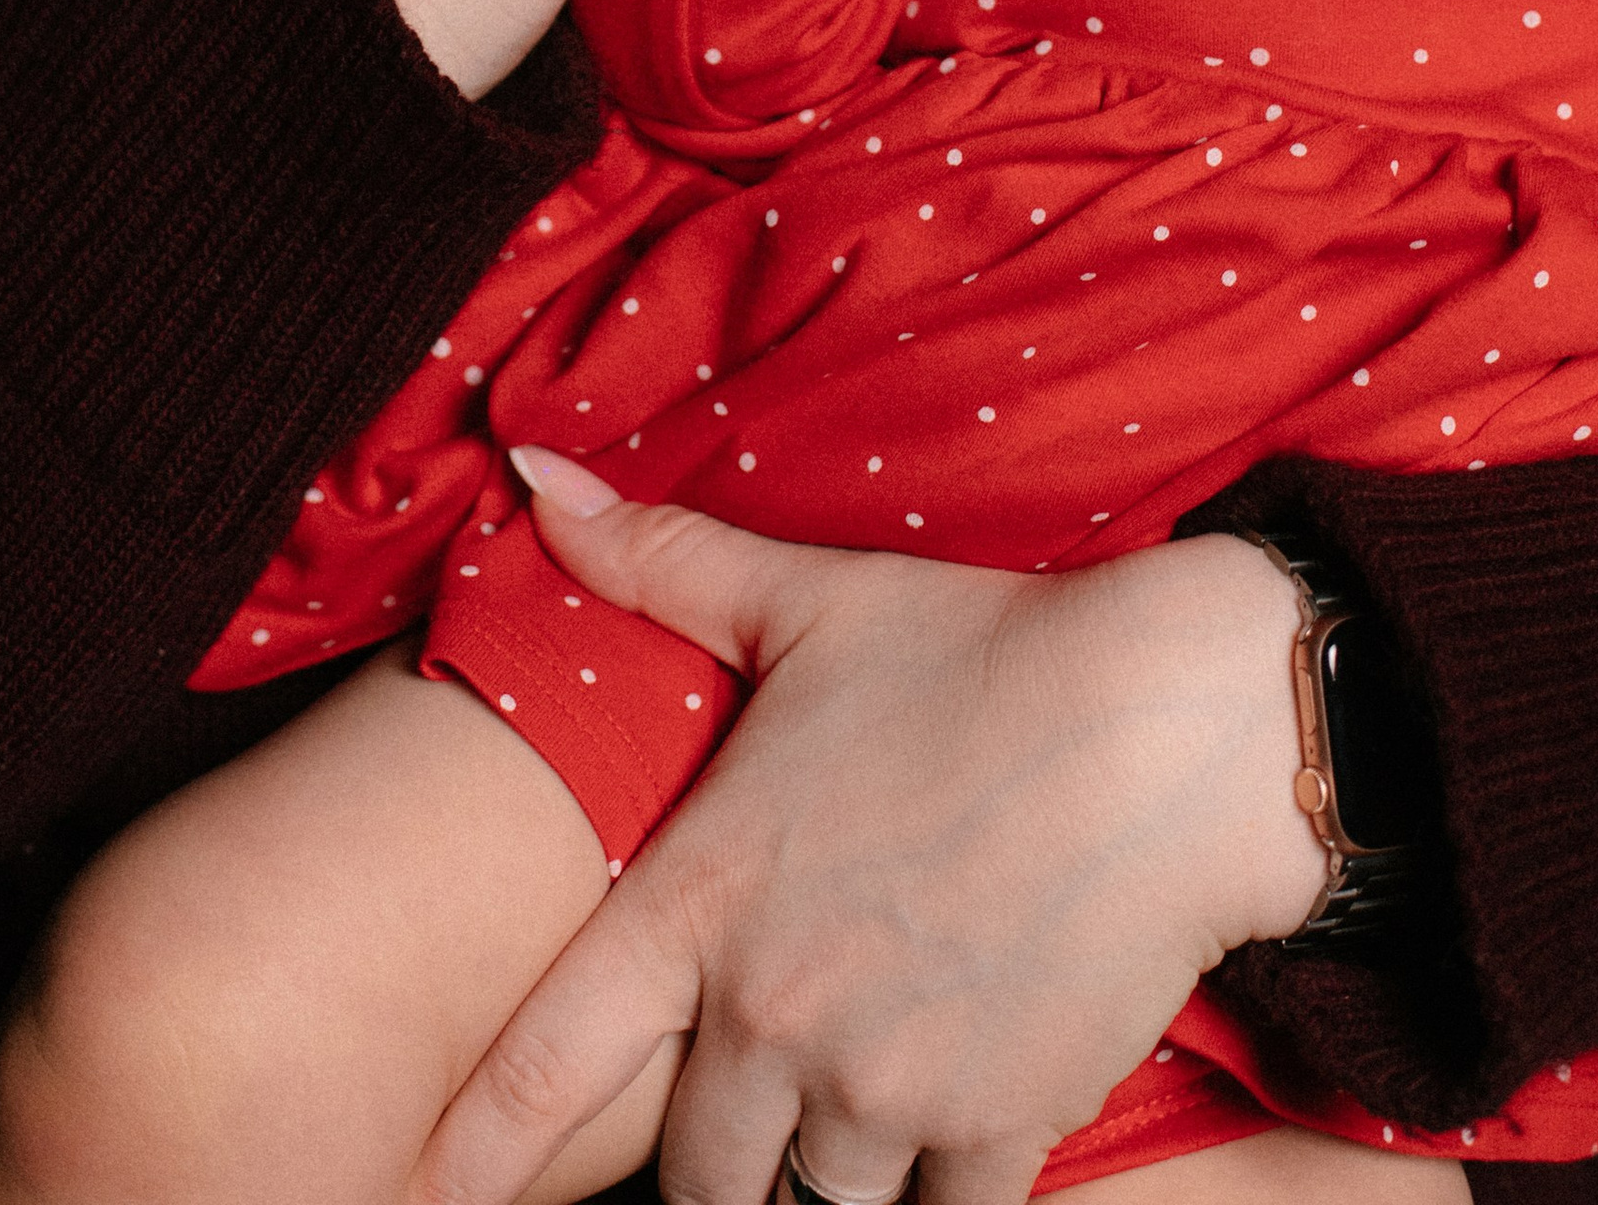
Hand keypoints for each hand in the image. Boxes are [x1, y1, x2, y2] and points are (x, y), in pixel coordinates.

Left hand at [414, 468, 1322, 1204]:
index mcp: (701, 897)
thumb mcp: (803, 600)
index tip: (428, 1194)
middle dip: (709, 1162)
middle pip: (693, 1178)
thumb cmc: (979, 650)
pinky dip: (934, 1197)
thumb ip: (653, 559)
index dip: (471, 1149)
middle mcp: (773, 1014)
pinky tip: (945, 1146)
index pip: (544, 1062)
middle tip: (740, 1123)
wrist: (1168, 726)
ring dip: (817, 1182)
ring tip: (843, 1126)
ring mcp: (885, 1086)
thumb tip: (527, 465)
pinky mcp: (998, 1128)